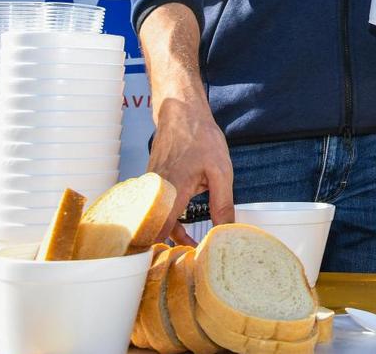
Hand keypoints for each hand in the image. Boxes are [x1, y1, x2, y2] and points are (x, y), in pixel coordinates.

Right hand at [148, 98, 233, 244]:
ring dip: (169, 233)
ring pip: (154, 219)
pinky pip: (154, 207)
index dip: (169, 251)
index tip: (186, 261)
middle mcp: (154, 193)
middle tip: (188, 258)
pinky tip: (181, 224)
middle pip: (153, 231)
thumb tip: (227, 230)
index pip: (160, 232)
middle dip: (168, 247)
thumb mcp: (221, 172)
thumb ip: (222, 203)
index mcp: (172, 193)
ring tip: (189, 244)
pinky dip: (165, 219)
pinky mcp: (150, 184)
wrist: (181, 113)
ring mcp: (149, 188)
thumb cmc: (201, 139)